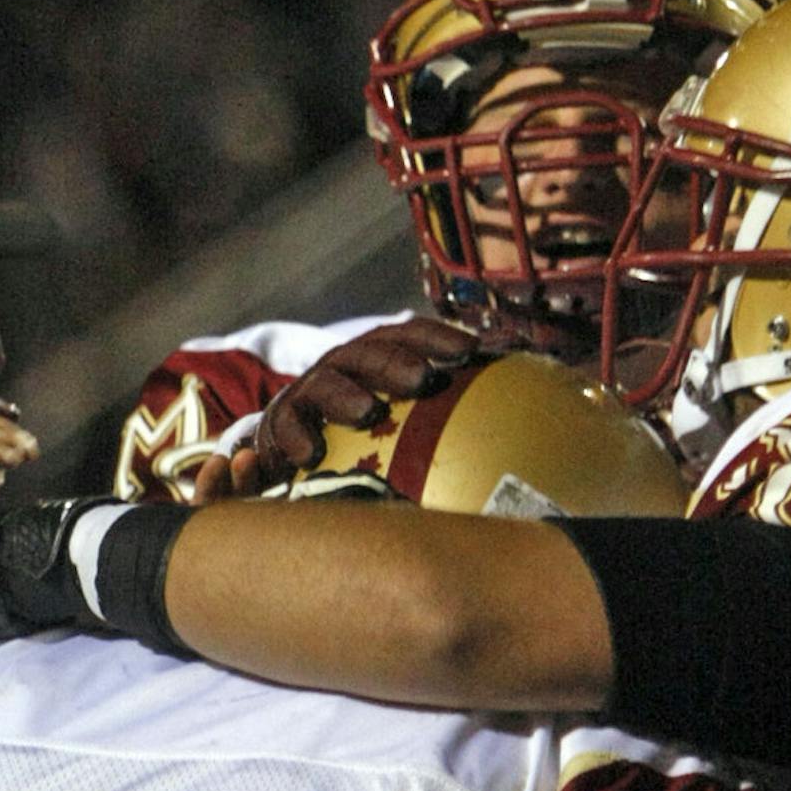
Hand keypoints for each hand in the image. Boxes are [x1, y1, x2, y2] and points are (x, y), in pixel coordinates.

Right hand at [217, 319, 477, 499]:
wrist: (291, 445)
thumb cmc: (362, 433)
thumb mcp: (404, 421)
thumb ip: (447, 414)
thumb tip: (510, 420)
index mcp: (379, 358)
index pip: (410, 336)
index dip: (439, 337)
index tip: (474, 350)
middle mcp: (346, 366)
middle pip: (372, 353)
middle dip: (397, 362)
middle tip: (425, 379)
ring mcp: (311, 392)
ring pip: (328, 384)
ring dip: (348, 395)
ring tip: (368, 412)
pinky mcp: (280, 422)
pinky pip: (286, 427)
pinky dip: (297, 437)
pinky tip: (312, 455)